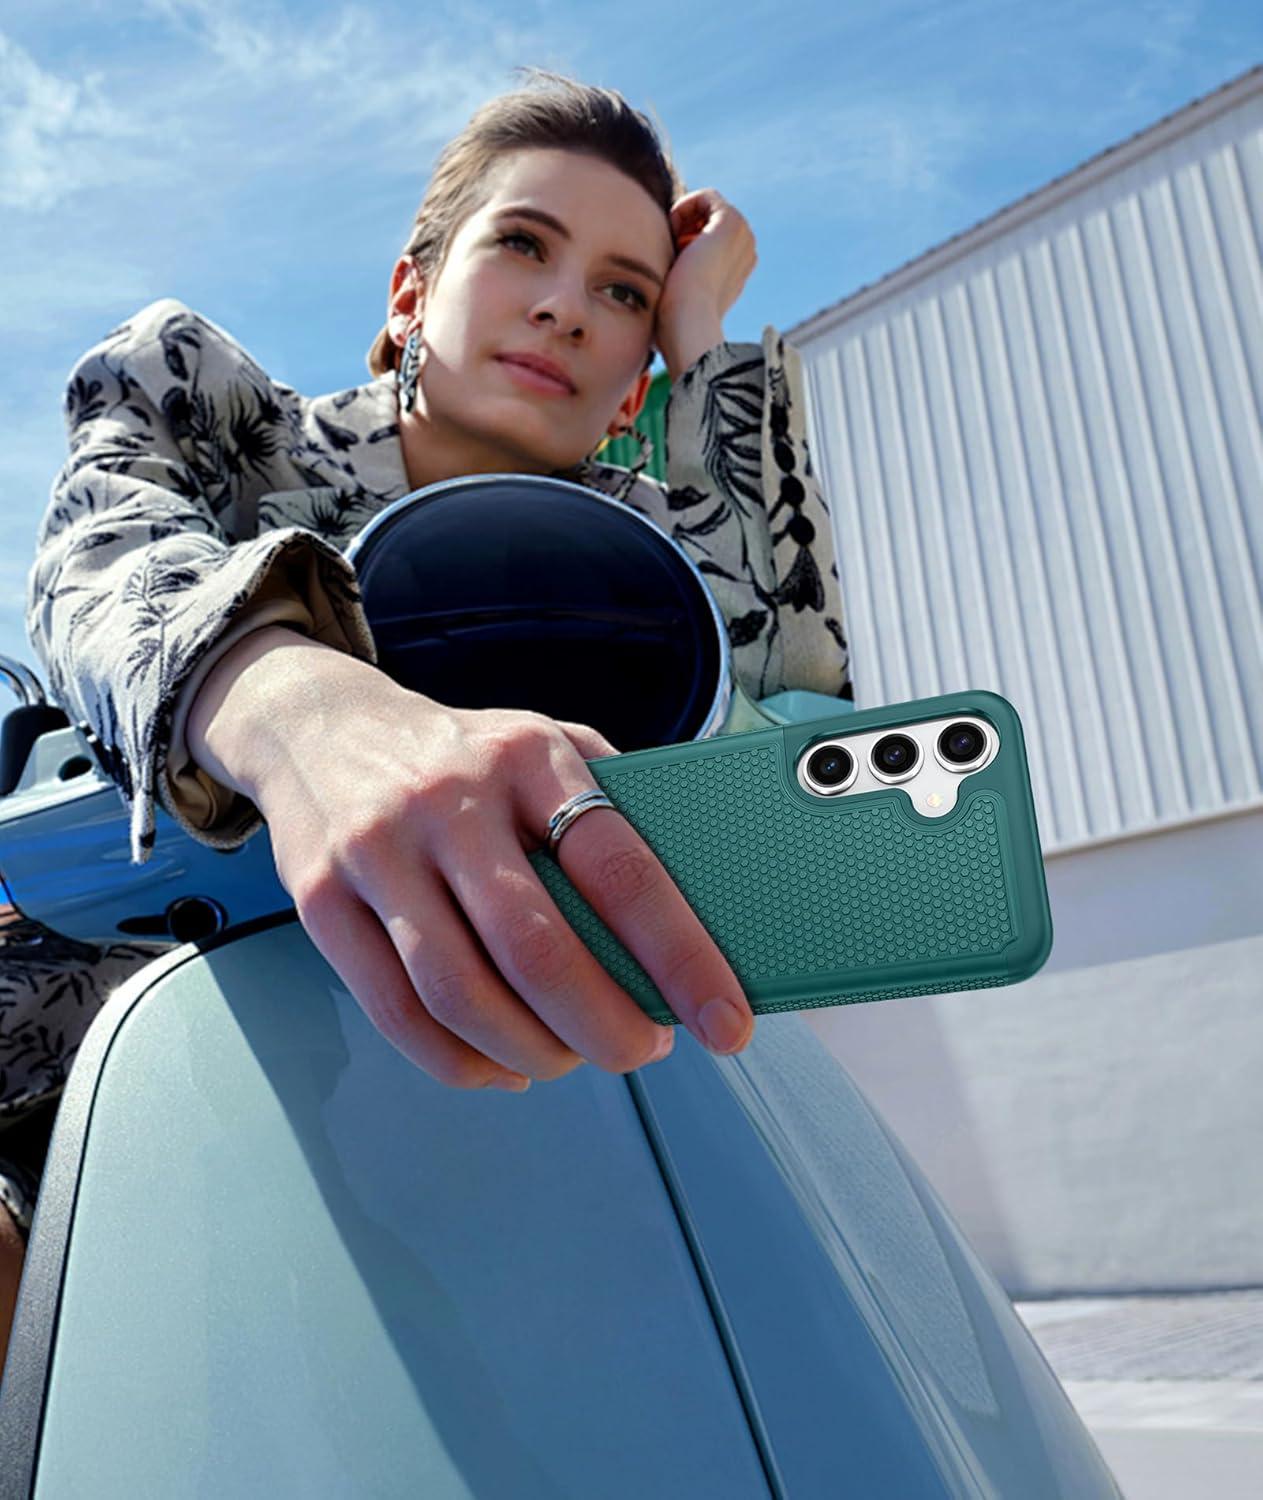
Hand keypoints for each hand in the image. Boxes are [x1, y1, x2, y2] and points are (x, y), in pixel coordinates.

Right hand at [188, 628, 753, 1091]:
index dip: (681, 957)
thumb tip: (698, 918)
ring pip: (459, 992)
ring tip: (569, 1059)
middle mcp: (451, 799)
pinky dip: (460, 1061)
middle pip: (536, 948)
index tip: (725, 1020)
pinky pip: (396, 1012)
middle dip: (604, 1028)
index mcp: (528, 755)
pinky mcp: (322, 900)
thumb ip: (612, 809)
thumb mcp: (542, 744)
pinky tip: (500, 1064)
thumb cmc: (462, 755)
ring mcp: (378, 850)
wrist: (318, 725)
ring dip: (531, 1052)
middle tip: (642, 1054)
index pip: (620, 867)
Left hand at [655, 188, 756, 382]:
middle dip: (684, 229)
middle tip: (670, 255)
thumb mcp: (676, 297)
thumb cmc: (675, 321)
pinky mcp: (732, 221)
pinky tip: (674, 230)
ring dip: (683, 221)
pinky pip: (707, 197)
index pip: (708, 238)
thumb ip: (674, 281)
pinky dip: (684, 207)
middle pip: (707, 220)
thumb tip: (653, 280)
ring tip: (672, 247)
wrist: (687, 322)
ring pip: (706, 209)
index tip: (670, 264)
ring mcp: (743, 236)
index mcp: (737, 269)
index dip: (683, 242)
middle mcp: (745, 251)